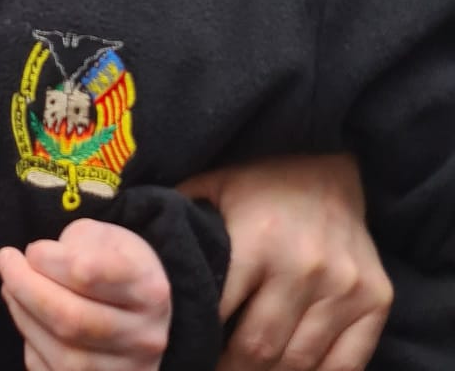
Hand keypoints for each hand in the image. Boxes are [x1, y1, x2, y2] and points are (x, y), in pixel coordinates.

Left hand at [0, 219, 169, 370]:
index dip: (48, 260)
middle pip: (71, 320)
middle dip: (24, 287)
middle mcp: (145, 336)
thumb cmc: (114, 265)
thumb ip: (72, 246)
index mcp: (149, 289)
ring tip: (11, 287)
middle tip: (5, 260)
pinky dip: (32, 345)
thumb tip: (33, 263)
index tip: (32, 249)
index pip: (87, 274)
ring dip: (23, 316)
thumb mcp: (103, 238)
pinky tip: (27, 318)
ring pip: (63, 355)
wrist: (141, 310)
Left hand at [178, 154, 389, 370]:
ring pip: (300, 363)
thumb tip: (136, 254)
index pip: (219, 314)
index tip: (184, 354)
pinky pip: (348, 365)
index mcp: (255, 240)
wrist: (327, 162)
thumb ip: (178, 222)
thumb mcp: (209, 187)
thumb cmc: (258, 181)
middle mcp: (303, 268)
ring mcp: (345, 287)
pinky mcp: (377, 300)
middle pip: (260, 349)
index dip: (199, 343)